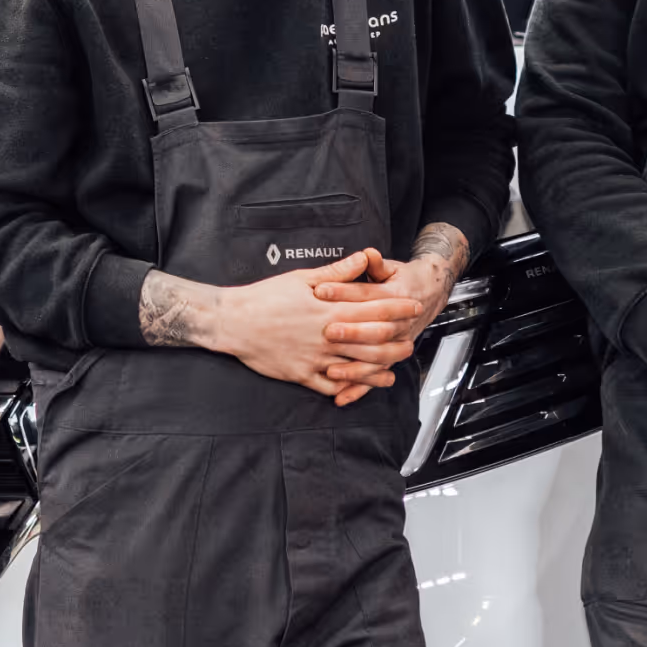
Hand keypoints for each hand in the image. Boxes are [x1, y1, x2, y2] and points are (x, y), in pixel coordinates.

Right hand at [195, 250, 421, 400]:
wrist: (233, 322)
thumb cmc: (265, 297)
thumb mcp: (302, 277)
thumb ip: (338, 272)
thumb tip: (364, 258)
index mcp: (328, 309)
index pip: (373, 309)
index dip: (397, 308)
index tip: (413, 306)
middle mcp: (326, 335)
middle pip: (372, 341)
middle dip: (396, 341)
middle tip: (411, 340)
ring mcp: (315, 358)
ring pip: (356, 366)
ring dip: (379, 368)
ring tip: (394, 369)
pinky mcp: (301, 374)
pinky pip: (330, 385)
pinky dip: (348, 387)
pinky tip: (360, 387)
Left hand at [312, 226, 467, 405]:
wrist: (428, 294)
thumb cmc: (401, 280)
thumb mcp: (390, 268)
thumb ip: (376, 265)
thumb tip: (367, 255)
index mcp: (396, 297)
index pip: (368, 294)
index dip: (344, 291)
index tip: (320, 290)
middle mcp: (399, 324)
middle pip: (376, 331)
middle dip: (351, 332)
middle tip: (327, 331)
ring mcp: (396, 344)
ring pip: (378, 359)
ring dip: (355, 367)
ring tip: (330, 369)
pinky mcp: (389, 359)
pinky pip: (374, 378)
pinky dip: (358, 389)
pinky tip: (339, 396)